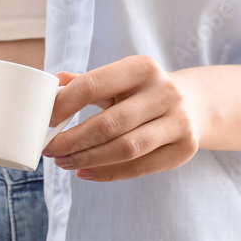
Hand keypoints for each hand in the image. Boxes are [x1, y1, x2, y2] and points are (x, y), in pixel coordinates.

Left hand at [43, 55, 203, 181]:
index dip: (64, 105)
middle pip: (108, 124)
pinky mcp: (184, 148)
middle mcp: (164, 92)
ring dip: (87, 159)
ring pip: (124, 149)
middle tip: (50, 150)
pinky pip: (138, 167)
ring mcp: (178, 121)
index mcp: (141, 68)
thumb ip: (84, 82)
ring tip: (63, 163)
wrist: (194, 104)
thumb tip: (50, 85)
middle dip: (72, 140)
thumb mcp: (117, 80)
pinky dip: (106, 173)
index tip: (46, 120)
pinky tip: (84, 172)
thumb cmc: (140, 93)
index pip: (92, 86)